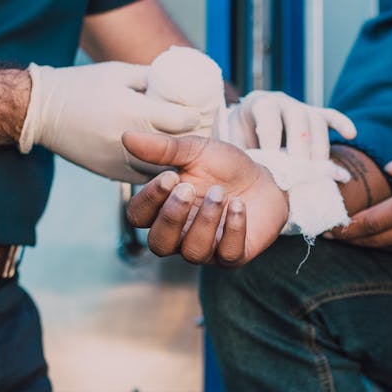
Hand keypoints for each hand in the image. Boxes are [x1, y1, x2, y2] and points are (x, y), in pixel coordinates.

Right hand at [20, 62, 207, 182]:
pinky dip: (153, 171)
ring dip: (173, 160)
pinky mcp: (109, 173)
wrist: (42, 111)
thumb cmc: (83, 85)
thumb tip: (178, 80)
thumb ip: (150, 77)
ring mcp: (120, 160)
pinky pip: (142, 177)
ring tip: (181, 150)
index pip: (182, 121)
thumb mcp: (120, 72)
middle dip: (189, 140)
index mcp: (136, 111)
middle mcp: (131, 140)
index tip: (199, 112)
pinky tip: (159, 162)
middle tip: (197, 132)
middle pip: (176, 148)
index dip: (195, 117)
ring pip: (161, 168)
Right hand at [122, 132, 288, 265]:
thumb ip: (162, 148)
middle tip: (187, 188)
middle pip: (159, 244)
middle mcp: (180, 235)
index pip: (138, 217)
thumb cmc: (223, 169)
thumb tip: (126, 137)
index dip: (149, 199)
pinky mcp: (234, 255)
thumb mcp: (194, 151)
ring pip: (193, 252)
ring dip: (205, 220)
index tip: (170, 176)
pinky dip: (233, 228)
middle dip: (171, 217)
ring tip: (220, 193)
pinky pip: (228, 254)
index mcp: (163, 210)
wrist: (265, 179)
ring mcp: (207, 249)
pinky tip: (239, 205)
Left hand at [217, 91, 356, 160]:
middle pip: (298, 119)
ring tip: (318, 169)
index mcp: (260, 104)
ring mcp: (301, 106)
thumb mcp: (232, 139)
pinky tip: (352, 134)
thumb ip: (238, 150)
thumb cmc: (240, 133)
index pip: (269, 116)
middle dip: (300, 147)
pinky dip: (342, 123)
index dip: (271, 139)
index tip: (273, 162)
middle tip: (299, 172)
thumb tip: (246, 167)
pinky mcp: (315, 114)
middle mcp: (283, 101)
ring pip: (317, 120)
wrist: (247, 118)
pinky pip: (331, 115)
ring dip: (320, 146)